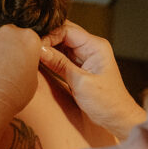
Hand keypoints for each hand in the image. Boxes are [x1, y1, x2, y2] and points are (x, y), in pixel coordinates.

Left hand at [0, 25, 40, 118]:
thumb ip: (29, 62)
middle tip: (9, 65)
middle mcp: (9, 32)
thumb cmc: (15, 93)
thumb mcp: (34, 77)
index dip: (27, 51)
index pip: (30, 39)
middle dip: (11, 46)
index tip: (24, 61)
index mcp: (29, 38)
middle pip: (12, 35)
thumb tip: (21, 61)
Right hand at [40, 21, 146, 139]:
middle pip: (62, 34)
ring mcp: (84, 57)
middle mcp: (90, 47)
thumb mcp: (81, 83)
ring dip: (47, 50)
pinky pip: (61, 57)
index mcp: (96, 46)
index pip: (67, 30)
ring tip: (32, 56)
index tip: (36, 47)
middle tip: (30, 50)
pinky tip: (39, 62)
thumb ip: (60, 64)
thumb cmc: (106, 102)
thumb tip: (40, 49)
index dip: (49, 36)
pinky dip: (50, 59)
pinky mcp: (79, 67)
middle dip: (46, 40)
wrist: (117, 118)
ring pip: (60, 45)